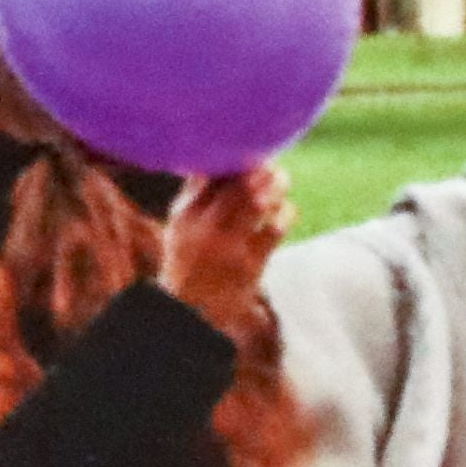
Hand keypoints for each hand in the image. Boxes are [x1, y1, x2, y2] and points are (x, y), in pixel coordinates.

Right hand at [156, 166, 290, 332]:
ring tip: (281, 179)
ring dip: (276, 186)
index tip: (251, 156)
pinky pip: (275, 229)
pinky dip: (285, 213)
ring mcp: (229, 249)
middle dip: (261, 170)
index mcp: (187, 217)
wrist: (192, 311)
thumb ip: (194, 192)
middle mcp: (206, 231)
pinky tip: (285, 209)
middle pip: (239, 187)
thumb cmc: (188, 257)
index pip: (214, 178)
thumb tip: (213, 159)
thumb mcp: (180, 225)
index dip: (238, 162)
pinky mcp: (251, 265)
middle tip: (272, 165)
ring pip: (259, 204)